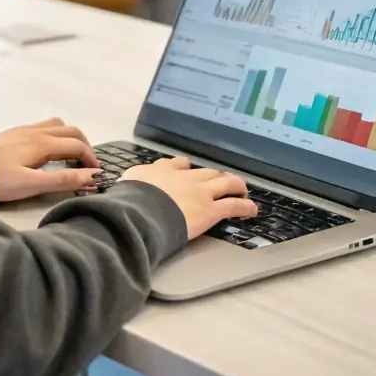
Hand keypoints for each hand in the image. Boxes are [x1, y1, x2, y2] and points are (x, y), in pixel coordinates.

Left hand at [0, 118, 101, 201]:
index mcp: (43, 143)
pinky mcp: (16, 132)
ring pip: (58, 125)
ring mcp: (26, 129)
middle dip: (85, 147)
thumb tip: (92, 176)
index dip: (91, 160)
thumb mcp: (32, 184)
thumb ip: (62, 180)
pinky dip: (57, 135)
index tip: (96, 175)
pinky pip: (45, 126)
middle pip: (72, 132)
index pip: (77, 146)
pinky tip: (50, 151)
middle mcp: (37, 131)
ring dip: (71, 138)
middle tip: (87, 166)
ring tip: (71, 157)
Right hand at [119, 157, 256, 238]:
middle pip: (206, 171)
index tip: (188, 171)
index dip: (186, 168)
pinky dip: (245, 206)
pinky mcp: (210, 209)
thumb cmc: (129, 201)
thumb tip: (123, 189)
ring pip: (226, 182)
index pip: (178, 164)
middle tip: (220, 181)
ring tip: (241, 191)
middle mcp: (184, 177)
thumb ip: (130, 184)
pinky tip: (251, 210)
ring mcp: (200, 191)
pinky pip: (233, 205)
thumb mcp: (126, 185)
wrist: (141, 211)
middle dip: (215, 176)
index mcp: (161, 171)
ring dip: (236, 186)